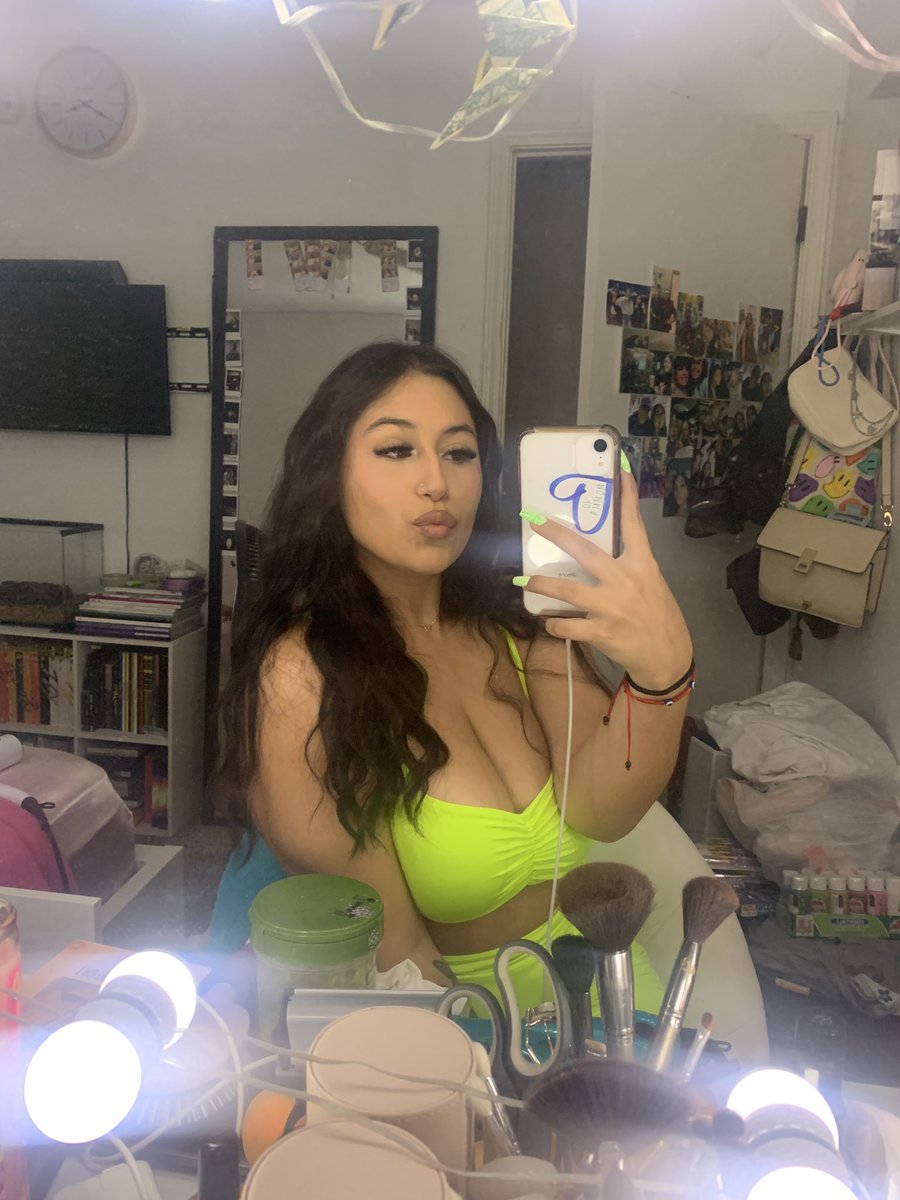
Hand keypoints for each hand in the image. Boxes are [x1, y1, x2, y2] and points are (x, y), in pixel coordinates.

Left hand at [519, 471, 692, 689]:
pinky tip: (548, 621)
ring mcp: (611, 607)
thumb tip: (599, 552)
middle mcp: (625, 581)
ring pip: (567, 590)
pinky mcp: (601, 632)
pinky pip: (567, 625)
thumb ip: (629, 566)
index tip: (619, 471)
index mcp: (642, 565)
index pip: (634, 524)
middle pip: (585, 551)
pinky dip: (553, 623)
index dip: (627, 497)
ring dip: (542, 585)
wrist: (667, 657)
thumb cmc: (658, 616)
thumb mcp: (652, 583)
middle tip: (534, 521)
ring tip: (523, 581)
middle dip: (557, 535)